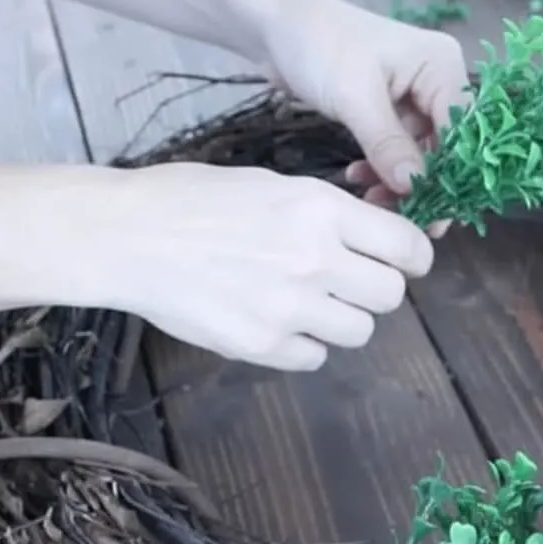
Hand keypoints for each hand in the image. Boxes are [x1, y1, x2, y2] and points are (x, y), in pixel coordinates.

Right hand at [0, 162, 433, 369]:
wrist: (128, 237)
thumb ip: (331, 215)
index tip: (407, 263)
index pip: (408, 248)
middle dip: (377, 289)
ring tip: (305, 301)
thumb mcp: (274, 186)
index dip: (414, 258)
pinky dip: (303, 344)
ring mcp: (291, 308)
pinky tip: (274, 321)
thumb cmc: (195, 200)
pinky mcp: (264, 346)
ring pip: (360, 332)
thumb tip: (380, 240)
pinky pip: (316, 357)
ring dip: (342, 319)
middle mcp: (316, 260)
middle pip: (391, 296)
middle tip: (349, 282)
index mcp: (321, 210)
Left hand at [256, 0, 470, 234]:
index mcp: (442, 68)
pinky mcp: (391, 114)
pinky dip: (381, 171)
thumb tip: (414, 186)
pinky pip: (397, 154)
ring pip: (420, 158)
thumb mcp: (354, 96)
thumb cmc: (317, 44)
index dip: (450, 174)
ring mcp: (414, 100)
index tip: (434, 213)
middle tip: (401, 218)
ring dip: (398, 184)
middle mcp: (437, 84)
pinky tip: (359, 179)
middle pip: (445, 149)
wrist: (275, 26)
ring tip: (371, 199)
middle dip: (422, 184)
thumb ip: (387, 143)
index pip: (461, 131)